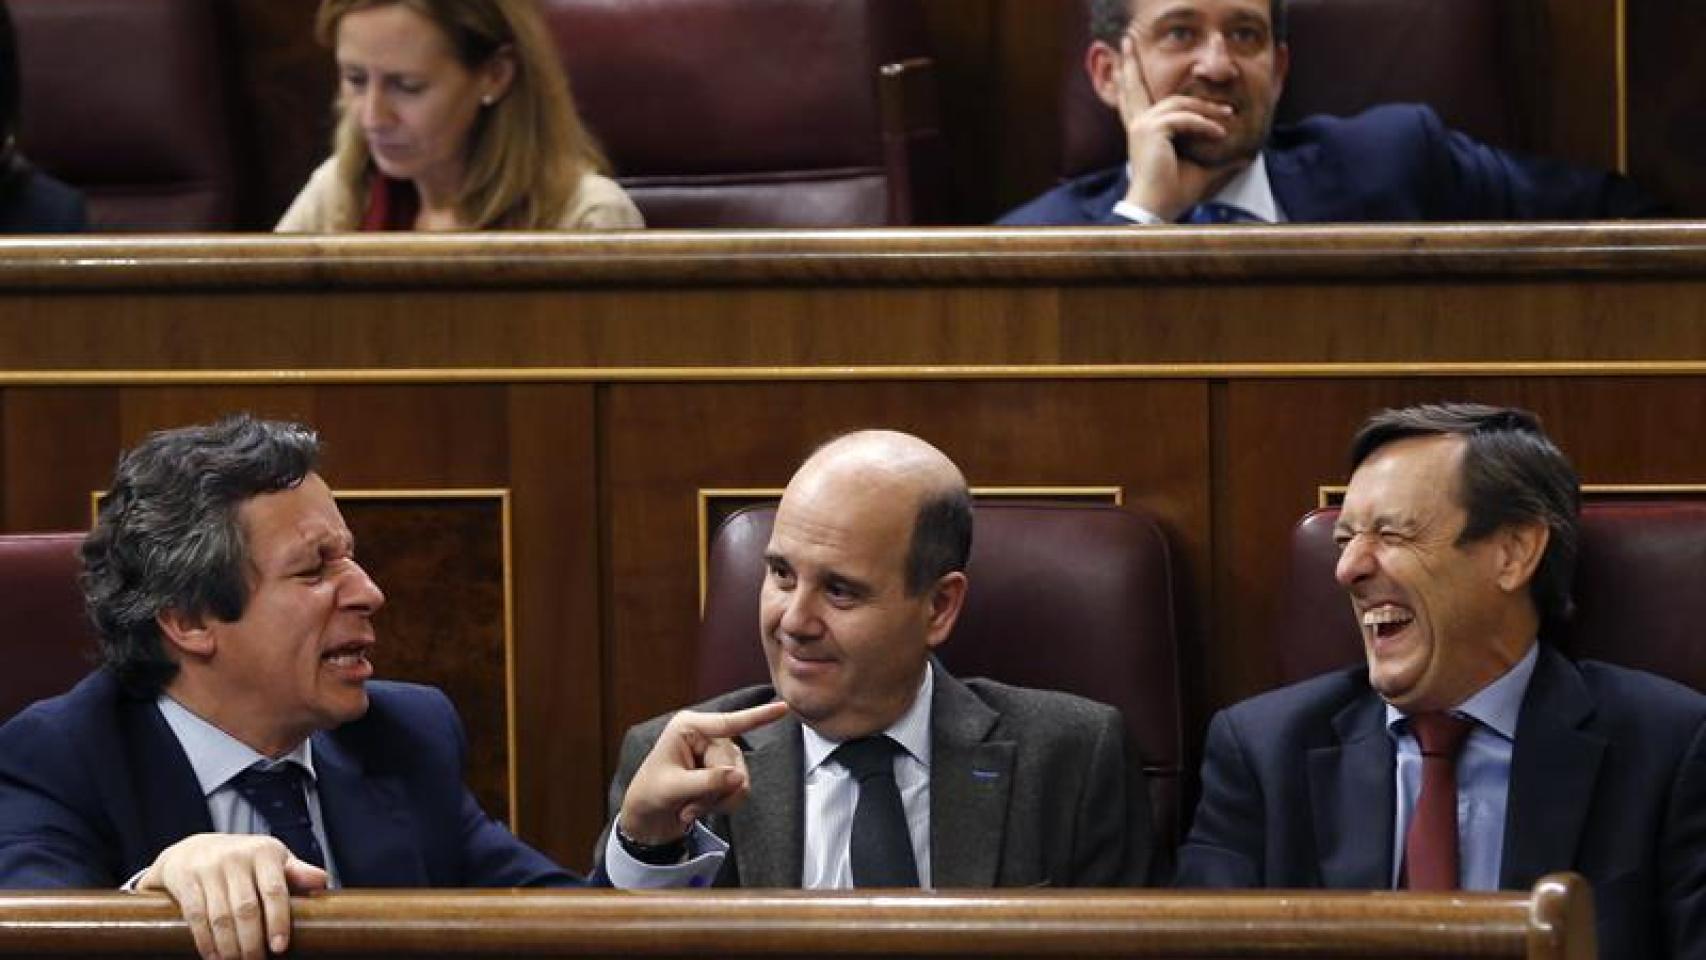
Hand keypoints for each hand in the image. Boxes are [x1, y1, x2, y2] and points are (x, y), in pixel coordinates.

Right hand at [139, 833, 327, 959]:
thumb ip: (296, 872)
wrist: (193, 848)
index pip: (275, 891)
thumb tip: (323, 882)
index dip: (278, 921)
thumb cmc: (243, 858)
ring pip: (220, 917)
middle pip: (246, 909)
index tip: (279, 947)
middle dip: (252, 942)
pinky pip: (196, 917)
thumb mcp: (272, 859)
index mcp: (264, 852)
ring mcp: (209, 869)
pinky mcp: (186, 881)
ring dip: (229, 947)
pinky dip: (206, 942)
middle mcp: (236, 857)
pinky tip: (214, 957)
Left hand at [617, 700, 788, 843]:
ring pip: (739, 780)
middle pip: (733, 763)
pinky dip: (722, 805)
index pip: (728, 723)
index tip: (783, 707)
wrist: (646, 817)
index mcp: (689, 727)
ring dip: (716, 801)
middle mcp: (707, 736)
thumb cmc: (650, 794)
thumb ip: (708, 782)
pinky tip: (699, 808)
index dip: (758, 716)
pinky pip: (740, 790)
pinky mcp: (724, 771)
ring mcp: (718, 754)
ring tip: (689, 808)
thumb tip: (740, 778)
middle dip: (713, 791)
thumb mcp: (674, 788)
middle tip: (688, 806)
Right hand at [1113, 33, 1234, 219]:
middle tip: (1126, 40)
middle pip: (1136, 88)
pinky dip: (1205, 124)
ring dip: (1206, 110)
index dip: (1128, 81)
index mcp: (1143, 132)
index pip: (1134, 101)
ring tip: (1228, 118)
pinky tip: (1220, 133)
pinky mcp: (1151, 131)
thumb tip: (1245, 156)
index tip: (1122, 58)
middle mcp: (1139, 126)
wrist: (1158, 210)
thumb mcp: (1201, 169)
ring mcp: (1143, 127)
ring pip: (1179, 105)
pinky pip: (1184, 119)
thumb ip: (1218, 159)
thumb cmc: (1174, 193)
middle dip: (1131, 64)